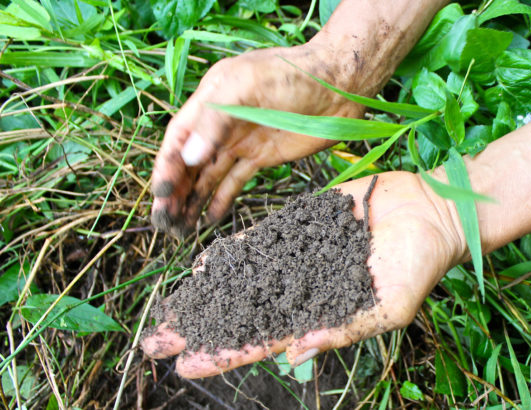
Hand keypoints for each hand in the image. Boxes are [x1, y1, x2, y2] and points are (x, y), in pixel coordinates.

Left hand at [141, 171, 465, 377]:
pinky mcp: (299, 227)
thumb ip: (342, 329)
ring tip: (169, 309)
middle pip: (241, 315)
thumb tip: (294, 357)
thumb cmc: (417, 265)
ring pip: (242, 281)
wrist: (427, 212)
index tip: (185, 364)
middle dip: (201, 329)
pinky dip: (232, 254)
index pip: (261, 342)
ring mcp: (296, 258)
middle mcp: (300, 291)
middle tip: (155, 342)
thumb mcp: (387, 307)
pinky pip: (259, 242)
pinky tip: (203, 266)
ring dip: (207, 295)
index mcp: (317, 316)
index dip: (224, 354)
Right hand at [151, 44, 363, 235]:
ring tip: (181, 228)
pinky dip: (222, 200)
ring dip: (194, 200)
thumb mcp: (247, 86)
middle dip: (176, 191)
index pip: (178, 138)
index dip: (167, 166)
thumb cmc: (292, 74)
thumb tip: (187, 158)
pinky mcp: (262, 157)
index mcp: (210, 100)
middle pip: (189, 162)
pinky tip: (210, 219)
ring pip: (209, 175)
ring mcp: (241, 142)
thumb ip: (215, 121)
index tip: (160, 194)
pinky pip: (235, 181)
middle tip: (165, 222)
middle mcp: (220, 124)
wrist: (337, 85)